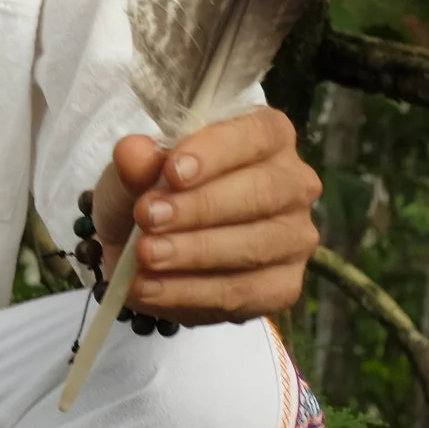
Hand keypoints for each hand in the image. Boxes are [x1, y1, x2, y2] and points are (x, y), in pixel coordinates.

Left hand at [86, 106, 320, 324]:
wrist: (143, 244)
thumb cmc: (152, 191)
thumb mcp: (134, 169)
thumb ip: (137, 159)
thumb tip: (134, 153)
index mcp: (269, 136)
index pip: (258, 134)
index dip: (216, 152)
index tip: (172, 171)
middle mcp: (294, 184)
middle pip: (261, 193)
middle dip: (200, 208)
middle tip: (149, 217)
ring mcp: (294, 238)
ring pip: (253, 246)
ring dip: (193, 253)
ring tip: (145, 255)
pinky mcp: (283, 286)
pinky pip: (242, 293)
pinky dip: (190, 293)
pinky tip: (150, 287)